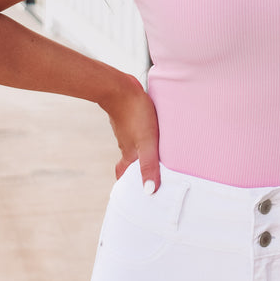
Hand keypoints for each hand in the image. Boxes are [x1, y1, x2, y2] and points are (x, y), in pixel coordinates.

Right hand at [101, 73, 160, 191]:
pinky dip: (144, 137)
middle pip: (130, 161)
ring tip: (159, 156)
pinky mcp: (130, 118)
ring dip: (143, 153)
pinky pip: (136, 132)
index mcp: (128, 154)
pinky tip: (155, 132)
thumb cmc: (135, 114)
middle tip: (151, 175)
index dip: (126, 183)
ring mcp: (126, 131)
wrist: (120, 88)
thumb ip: (149, 165)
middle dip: (138, 169)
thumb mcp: (147, 142)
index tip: (134, 191)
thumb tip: (149, 192)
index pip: (122, 174)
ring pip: (134, 146)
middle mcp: (126, 144)